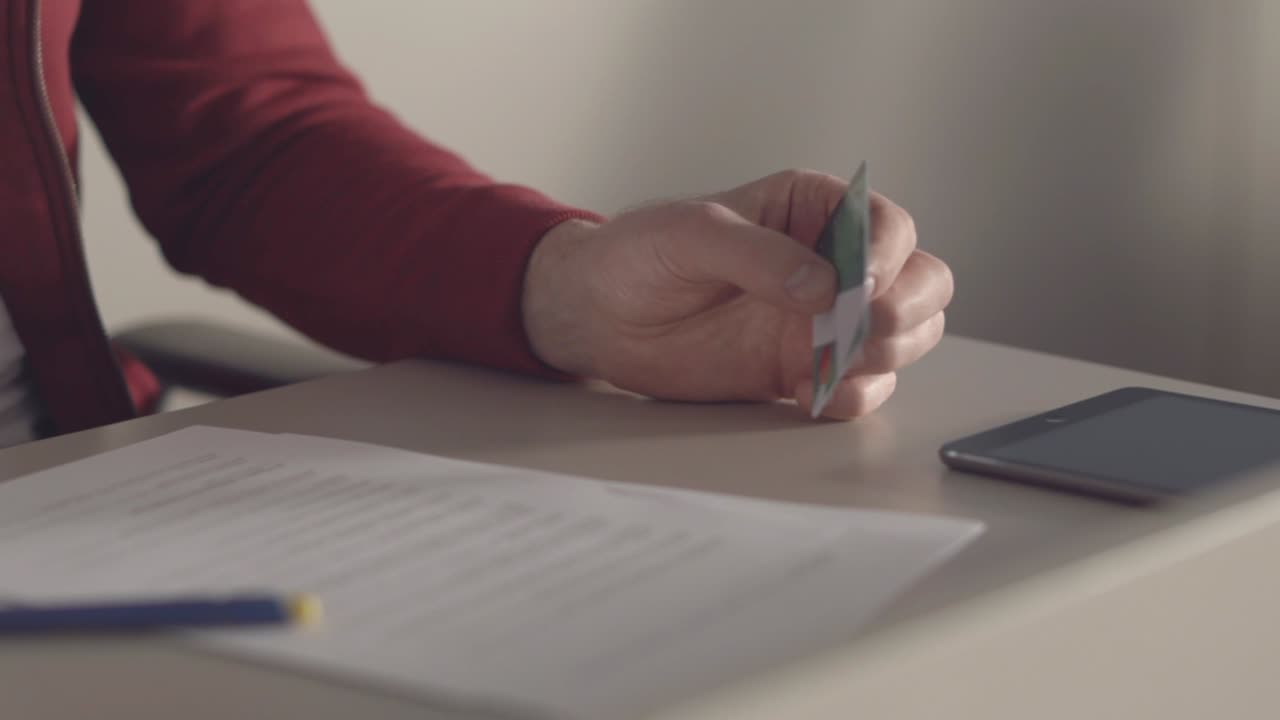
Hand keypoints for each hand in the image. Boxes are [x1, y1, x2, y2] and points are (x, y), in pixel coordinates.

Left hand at [523, 170, 952, 418]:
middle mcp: (831, 265)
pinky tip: (816, 391)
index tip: (859, 285)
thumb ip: (757, 255)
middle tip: (867, 328)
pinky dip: (854, 396)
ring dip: (891, 354)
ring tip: (839, 360)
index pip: (887, 226)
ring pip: (906, 338)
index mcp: (812, 211)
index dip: (888, 256)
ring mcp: (823, 321)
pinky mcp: (804, 370)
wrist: (598, 316)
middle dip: (908, 308)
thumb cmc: (638, 255)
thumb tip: (822, 286)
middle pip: (920, 282)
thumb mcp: (690, 235)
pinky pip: (861, 388)